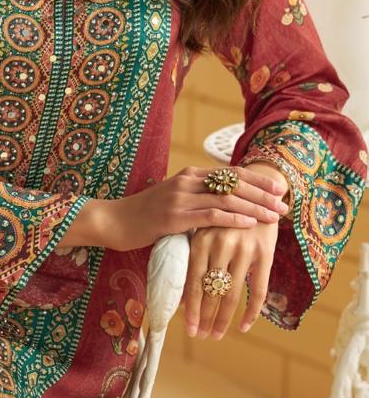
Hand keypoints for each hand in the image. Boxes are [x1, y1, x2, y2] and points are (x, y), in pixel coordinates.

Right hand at [85, 165, 290, 252]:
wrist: (114, 221)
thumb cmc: (145, 215)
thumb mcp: (174, 201)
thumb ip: (197, 199)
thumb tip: (226, 206)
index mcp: (189, 175)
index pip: (231, 173)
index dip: (257, 180)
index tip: (279, 189)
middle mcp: (187, 181)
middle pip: (234, 184)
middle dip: (262, 194)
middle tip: (284, 205)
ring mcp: (180, 198)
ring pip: (226, 200)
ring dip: (254, 208)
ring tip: (274, 216)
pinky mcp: (174, 217)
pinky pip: (210, 216)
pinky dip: (233, 219)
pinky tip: (249, 224)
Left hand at [182, 219, 278, 337]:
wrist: (257, 189)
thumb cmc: (221, 215)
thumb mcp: (203, 230)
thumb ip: (193, 258)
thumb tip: (181, 296)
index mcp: (200, 240)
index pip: (192, 283)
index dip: (190, 309)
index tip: (188, 329)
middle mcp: (221, 246)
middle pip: (211, 292)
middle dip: (205, 318)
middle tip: (201, 336)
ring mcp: (244, 250)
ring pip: (232, 294)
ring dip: (224, 320)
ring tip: (217, 335)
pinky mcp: (265, 253)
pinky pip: (258, 290)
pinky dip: (251, 312)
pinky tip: (244, 326)